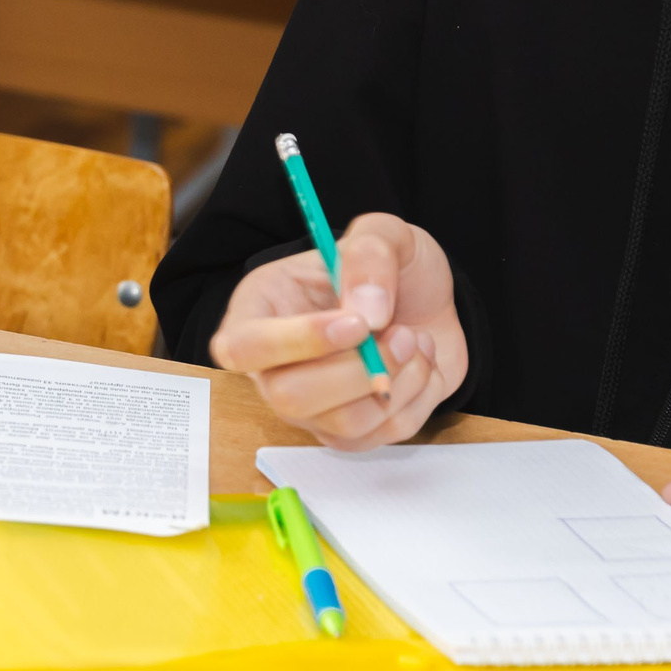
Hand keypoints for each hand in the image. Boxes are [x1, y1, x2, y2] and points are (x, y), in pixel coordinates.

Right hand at [209, 213, 466, 449]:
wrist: (428, 301)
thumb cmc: (391, 267)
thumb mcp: (383, 234)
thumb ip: (368, 257)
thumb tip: (367, 314)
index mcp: (259, 309)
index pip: (241, 347)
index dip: (295, 342)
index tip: (357, 324)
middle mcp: (273, 366)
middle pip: (289, 398)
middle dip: (357, 371)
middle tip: (404, 334)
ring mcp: (312, 405)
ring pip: (342, 424)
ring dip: (395, 381)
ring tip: (416, 340)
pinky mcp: (351, 429)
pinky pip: (381, 436)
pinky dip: (415, 399)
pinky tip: (419, 365)